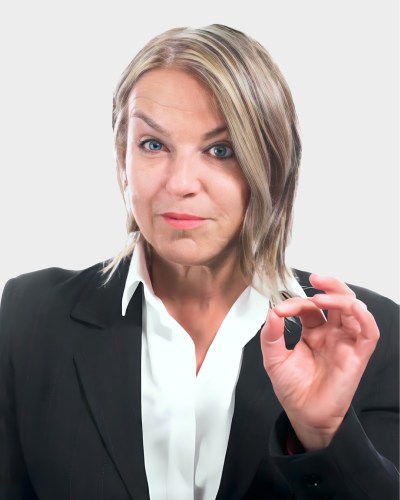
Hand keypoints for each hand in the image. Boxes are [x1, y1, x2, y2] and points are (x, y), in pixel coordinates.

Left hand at [261, 274, 379, 450]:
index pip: (311, 307)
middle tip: (315, 278)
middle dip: (329, 285)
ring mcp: (346, 343)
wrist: (304, 415)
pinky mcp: (357, 355)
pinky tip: (350, 308)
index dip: (296, 303)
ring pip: (354, 309)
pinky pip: (369, 331)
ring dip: (341, 297)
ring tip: (321, 297)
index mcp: (314, 332)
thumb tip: (272, 311)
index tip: (279, 310)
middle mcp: (332, 334)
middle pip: (338, 300)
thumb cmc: (292, 388)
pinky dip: (362, 315)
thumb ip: (271, 334)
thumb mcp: (274, 358)